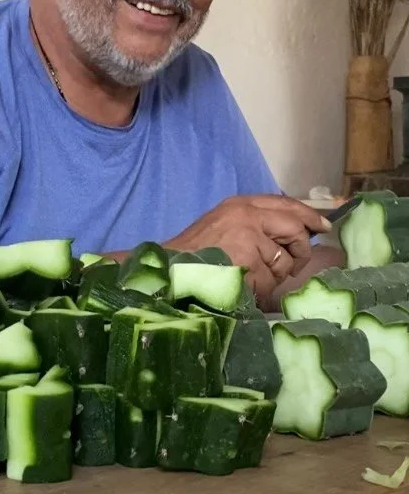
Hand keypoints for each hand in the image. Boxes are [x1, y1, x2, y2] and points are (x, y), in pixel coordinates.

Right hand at [165, 195, 331, 298]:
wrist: (170, 270)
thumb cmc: (195, 253)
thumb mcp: (224, 225)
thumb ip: (255, 224)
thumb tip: (297, 232)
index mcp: (240, 204)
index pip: (284, 203)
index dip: (307, 215)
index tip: (323, 226)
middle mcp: (246, 214)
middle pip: (294, 228)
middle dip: (299, 250)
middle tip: (292, 265)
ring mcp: (248, 236)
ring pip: (283, 261)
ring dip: (274, 276)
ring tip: (251, 278)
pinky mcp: (247, 259)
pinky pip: (270, 280)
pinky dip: (261, 290)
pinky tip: (243, 287)